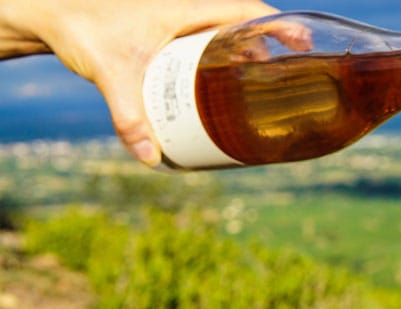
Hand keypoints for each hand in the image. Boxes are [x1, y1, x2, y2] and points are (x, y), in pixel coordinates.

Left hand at [0, 0, 277, 166]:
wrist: (52, 15)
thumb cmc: (82, 29)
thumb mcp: (111, 73)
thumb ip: (129, 116)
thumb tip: (151, 158)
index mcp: (188, 7)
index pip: (248, 10)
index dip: (281, 25)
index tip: (304, 43)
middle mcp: (190, 10)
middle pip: (246, 25)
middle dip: (271, 50)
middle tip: (286, 81)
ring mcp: (181, 20)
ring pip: (228, 34)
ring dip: (249, 56)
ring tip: (262, 90)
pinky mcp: (171, 33)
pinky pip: (210, 41)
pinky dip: (226, 58)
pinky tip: (227, 87)